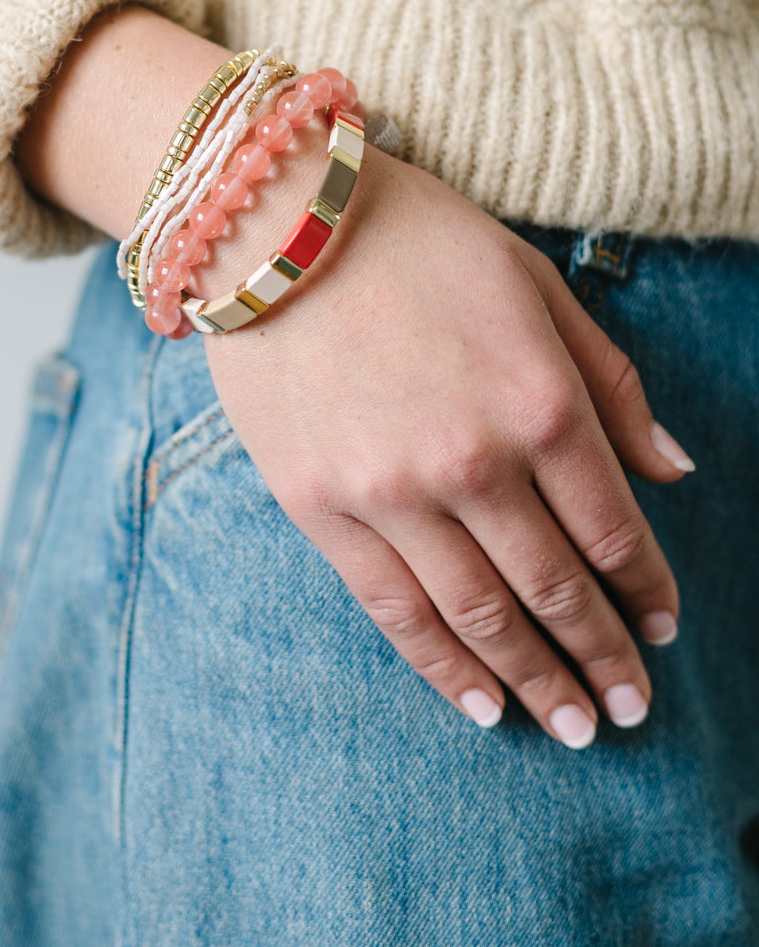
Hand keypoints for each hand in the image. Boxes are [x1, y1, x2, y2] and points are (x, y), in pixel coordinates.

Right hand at [203, 130, 690, 746]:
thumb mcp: (535, 283)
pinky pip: (395, 611)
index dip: (647, 589)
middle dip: (604, 656)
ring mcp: (391, 494)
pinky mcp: (320, 509)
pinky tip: (483, 708)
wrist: (273, 220)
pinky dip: (445, 670)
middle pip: (556, 589)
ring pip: (482, 617)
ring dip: (539, 682)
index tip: (663, 627)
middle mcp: (474, 463)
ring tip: (576, 726)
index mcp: (540, 402)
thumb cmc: (416, 238)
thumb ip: (610, 384)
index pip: (614, 530)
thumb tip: (673, 472)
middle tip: (632, 709)